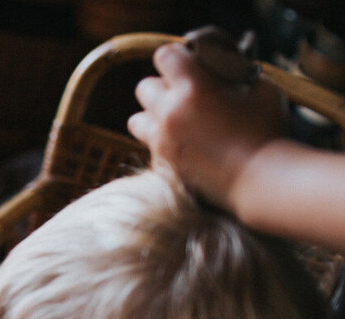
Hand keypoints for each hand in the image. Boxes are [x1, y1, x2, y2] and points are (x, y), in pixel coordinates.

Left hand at [128, 42, 286, 210]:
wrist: (258, 179)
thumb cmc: (266, 131)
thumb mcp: (263, 89)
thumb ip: (239, 75)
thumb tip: (229, 69)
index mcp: (193, 87)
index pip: (164, 56)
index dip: (176, 57)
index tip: (187, 63)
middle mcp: (169, 112)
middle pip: (144, 87)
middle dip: (162, 87)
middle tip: (183, 94)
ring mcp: (161, 141)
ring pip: (136, 120)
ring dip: (152, 117)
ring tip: (175, 121)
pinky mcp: (161, 164)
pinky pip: (148, 147)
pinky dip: (160, 143)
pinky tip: (182, 145)